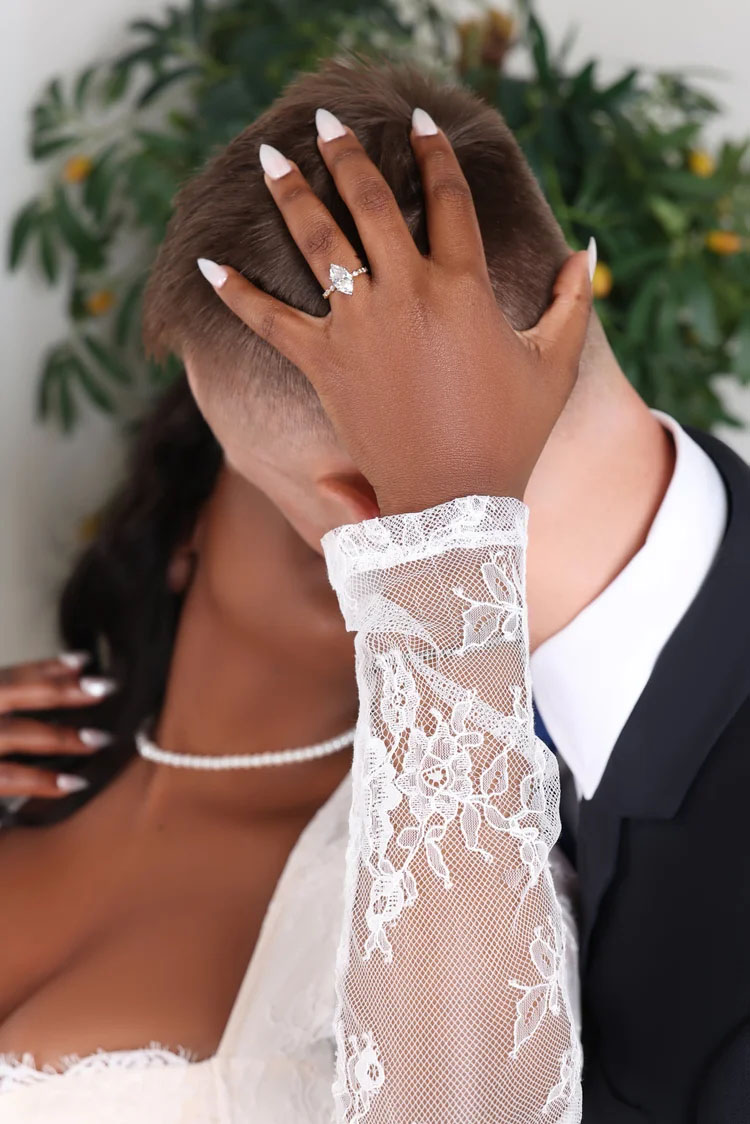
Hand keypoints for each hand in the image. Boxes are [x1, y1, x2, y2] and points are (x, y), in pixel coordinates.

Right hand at [0, 655, 115, 798]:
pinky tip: (71, 783)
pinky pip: (6, 778)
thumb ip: (8, 701)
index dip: (47, 666)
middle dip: (59, 689)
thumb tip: (65, 679)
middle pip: (13, 692)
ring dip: (59, 735)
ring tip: (100, 740)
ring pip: (15, 734)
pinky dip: (39, 780)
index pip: (10, 675)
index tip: (86, 660)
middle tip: (106, 688)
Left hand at [198, 107, 592, 514]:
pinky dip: (236, 293)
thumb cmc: (511, 434)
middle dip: (347, 153)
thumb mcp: (555, 364)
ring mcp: (359, 326)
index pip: (449, 199)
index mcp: (464, 286)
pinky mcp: (323, 363)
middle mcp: (405, 293)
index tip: (420, 120)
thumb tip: (585, 251)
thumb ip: (572, 302)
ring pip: (317, 241)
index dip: (436, 153)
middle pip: (371, 202)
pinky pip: (269, 320)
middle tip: (325, 121)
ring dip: (291, 193)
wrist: (454, 500)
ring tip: (268, 157)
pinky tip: (206, 264)